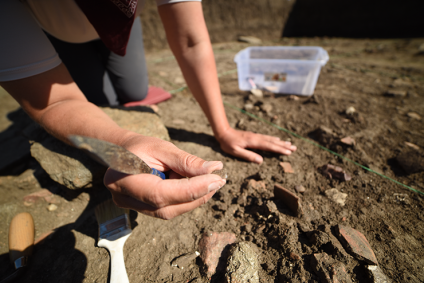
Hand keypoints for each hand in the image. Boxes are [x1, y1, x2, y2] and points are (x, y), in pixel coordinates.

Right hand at [104, 135, 225, 218]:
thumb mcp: (162, 147)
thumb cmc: (141, 146)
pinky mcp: (142, 209)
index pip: (161, 193)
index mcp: (122, 179)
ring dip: (193, 198)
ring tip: (207, 181)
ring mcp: (131, 207)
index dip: (191, 189)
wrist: (120, 151)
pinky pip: (167, 209)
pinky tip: (194, 186)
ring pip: (169, 211)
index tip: (216, 180)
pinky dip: (184, 199)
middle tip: (218, 182)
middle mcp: (124, 198)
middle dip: (196, 196)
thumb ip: (186, 161)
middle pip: (166, 207)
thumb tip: (214, 170)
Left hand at [216, 127, 296, 163]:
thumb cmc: (228, 144)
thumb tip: (261, 161)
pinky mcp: (254, 136)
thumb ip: (248, 155)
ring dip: (280, 142)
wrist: (223, 132)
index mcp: (253, 142)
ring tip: (290, 144)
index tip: (288, 152)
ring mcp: (256, 136)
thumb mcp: (236, 152)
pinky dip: (274, 139)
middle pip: (272, 142)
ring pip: (271, 139)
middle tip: (294, 148)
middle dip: (284, 145)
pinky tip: (277, 140)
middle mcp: (256, 138)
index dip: (279, 149)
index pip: (269, 146)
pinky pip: (267, 137)